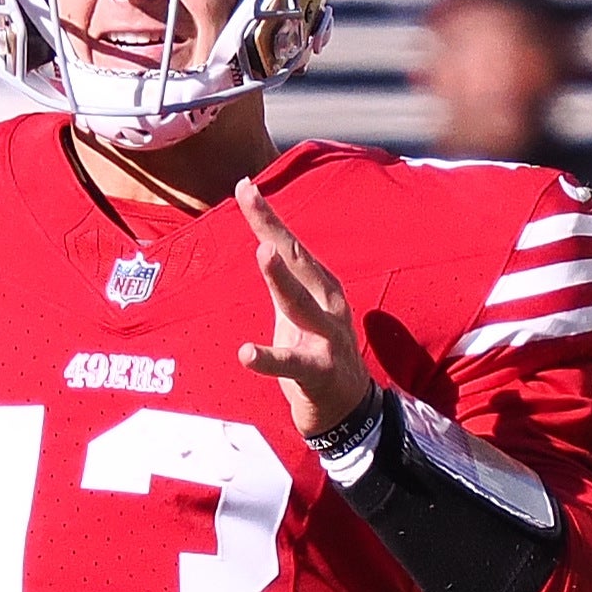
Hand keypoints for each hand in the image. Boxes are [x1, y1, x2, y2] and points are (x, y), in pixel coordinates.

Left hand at [233, 181, 372, 437]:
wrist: (346, 407)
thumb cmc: (317, 351)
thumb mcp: (298, 308)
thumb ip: (282, 278)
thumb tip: (263, 239)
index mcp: (320, 286)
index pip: (289, 245)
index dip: (267, 216)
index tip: (244, 185)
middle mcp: (328, 303)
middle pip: (297, 261)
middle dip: (274, 229)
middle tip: (251, 198)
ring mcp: (327, 336)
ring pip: (302, 304)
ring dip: (282, 278)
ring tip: (262, 252)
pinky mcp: (321, 371)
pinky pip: (292, 363)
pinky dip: (268, 358)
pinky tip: (246, 353)